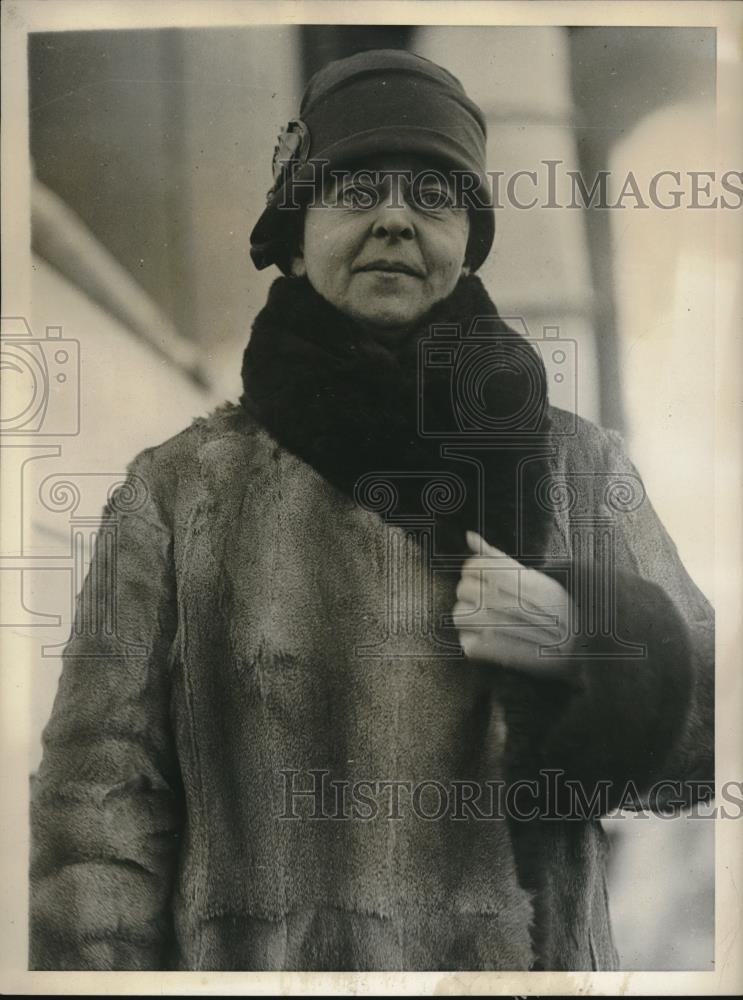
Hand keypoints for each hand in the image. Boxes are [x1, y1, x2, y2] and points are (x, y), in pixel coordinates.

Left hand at [452, 530, 579, 683]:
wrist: (584, 647)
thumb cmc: (555, 608)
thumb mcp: (535, 577)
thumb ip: (499, 557)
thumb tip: (469, 536)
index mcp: (523, 581)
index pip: (475, 566)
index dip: (473, 569)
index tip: (484, 577)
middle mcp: (518, 606)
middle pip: (464, 589)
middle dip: (469, 592)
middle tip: (484, 598)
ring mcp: (511, 635)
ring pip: (460, 616)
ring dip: (467, 616)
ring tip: (483, 618)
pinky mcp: (504, 659)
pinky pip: (469, 645)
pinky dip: (473, 643)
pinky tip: (487, 639)